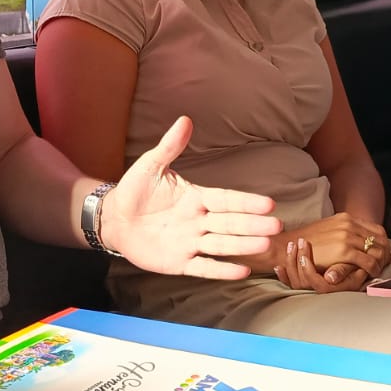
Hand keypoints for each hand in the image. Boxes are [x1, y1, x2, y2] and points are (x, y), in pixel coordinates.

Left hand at [100, 117, 281, 280]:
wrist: (114, 218)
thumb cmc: (135, 190)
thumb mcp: (151, 165)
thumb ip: (170, 146)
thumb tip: (185, 120)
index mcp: (196, 197)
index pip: (226, 199)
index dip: (246, 202)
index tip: (269, 203)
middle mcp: (198, 221)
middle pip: (230, 223)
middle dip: (253, 225)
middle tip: (276, 226)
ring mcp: (191, 242)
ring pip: (222, 244)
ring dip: (243, 245)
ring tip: (265, 245)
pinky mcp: (179, 262)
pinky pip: (204, 267)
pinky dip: (222, 270)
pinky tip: (242, 271)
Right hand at [272, 212, 387, 283]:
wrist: (290, 245)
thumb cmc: (308, 241)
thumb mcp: (328, 229)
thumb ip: (343, 231)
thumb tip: (356, 238)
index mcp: (346, 218)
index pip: (376, 229)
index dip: (383, 242)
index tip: (383, 252)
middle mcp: (349, 224)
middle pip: (380, 239)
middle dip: (385, 252)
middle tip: (385, 263)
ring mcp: (347, 236)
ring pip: (376, 250)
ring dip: (381, 261)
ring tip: (379, 269)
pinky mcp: (345, 250)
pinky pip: (368, 261)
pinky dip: (374, 268)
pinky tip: (372, 273)